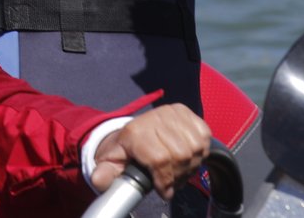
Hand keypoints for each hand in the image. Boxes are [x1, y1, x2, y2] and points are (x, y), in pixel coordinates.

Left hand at [90, 105, 211, 200]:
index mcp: (135, 131)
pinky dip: (200, 151)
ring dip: (190, 166)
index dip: (165, 179)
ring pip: (195, 148)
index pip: (160, 159)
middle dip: (177, 175)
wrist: (134, 130)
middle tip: (171, 182)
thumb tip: (99, 181)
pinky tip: (188, 157)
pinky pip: (204, 136)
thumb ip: (105, 173)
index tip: (163, 191)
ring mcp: (173, 113)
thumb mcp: (111, 162)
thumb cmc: (125, 151)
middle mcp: (156, 118)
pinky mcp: (187, 112)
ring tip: (178, 171)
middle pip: (181, 155)